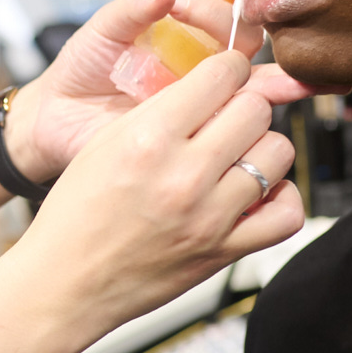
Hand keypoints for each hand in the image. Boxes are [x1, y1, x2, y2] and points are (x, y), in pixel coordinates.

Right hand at [0, 46, 307, 352]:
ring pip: (278, 153)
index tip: (225, 77)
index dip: (228, 69)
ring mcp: (208, 216)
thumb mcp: (104, 143)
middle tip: (228, 118)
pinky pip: (287, 214)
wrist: (64, 282)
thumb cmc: (76, 215)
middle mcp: (182, 175)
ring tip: (238, 156)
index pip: (222, 75)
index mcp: (148, 138)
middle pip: (256, 109)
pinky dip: (280, 198)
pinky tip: (256, 194)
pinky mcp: (222, 252)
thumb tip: (213, 84)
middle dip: (245, 106)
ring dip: (262, 149)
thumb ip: (160, 110)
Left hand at [6, 0, 259, 180]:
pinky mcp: (186, 136)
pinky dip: (241, 127)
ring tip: (284, 88)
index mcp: (184, 37)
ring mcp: (195, 104)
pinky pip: (221, 133)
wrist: (53, 118)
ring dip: (269, 90)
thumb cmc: (79, 69)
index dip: (218, 11)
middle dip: (267, 57)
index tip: (192, 8)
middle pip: (248, 58)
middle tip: (265, 56)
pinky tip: (243, 119)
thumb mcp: (102, 29)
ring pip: (247, 97)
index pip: (224, 18)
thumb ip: (131, 8)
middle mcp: (197, 69)